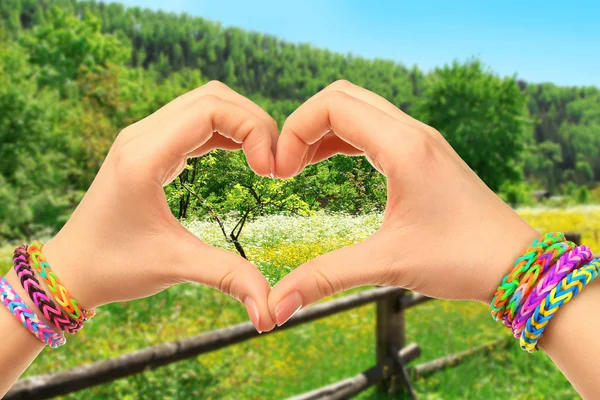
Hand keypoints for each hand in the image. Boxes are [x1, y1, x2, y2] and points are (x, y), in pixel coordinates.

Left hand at [43, 81, 277, 331]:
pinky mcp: (149, 147)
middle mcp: (141, 135)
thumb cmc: (113, 267)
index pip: (211, 109)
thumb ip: (228, 277)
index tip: (270, 171)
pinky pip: (194, 121)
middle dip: (253, 121)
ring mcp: (143, 137)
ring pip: (205, 102)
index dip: (253, 129)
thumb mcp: (175, 266)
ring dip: (241, 123)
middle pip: (212, 96)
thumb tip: (272, 310)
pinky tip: (243, 156)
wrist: (71, 269)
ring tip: (263, 160)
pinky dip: (225, 131)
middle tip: (274, 163)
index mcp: (144, 156)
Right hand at [268, 80, 539, 325]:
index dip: (294, 130)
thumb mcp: (388, 264)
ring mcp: (421, 139)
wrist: (517, 264)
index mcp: (404, 147)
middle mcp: (413, 132)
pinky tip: (328, 164)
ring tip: (298, 166)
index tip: (280, 172)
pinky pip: (374, 128)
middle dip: (304, 124)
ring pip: (358, 109)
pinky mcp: (424, 153)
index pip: (332, 105)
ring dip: (323, 130)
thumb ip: (326, 278)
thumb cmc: (463, 260)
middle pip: (342, 96)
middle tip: (286, 167)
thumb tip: (278, 306)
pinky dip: (343, 138)